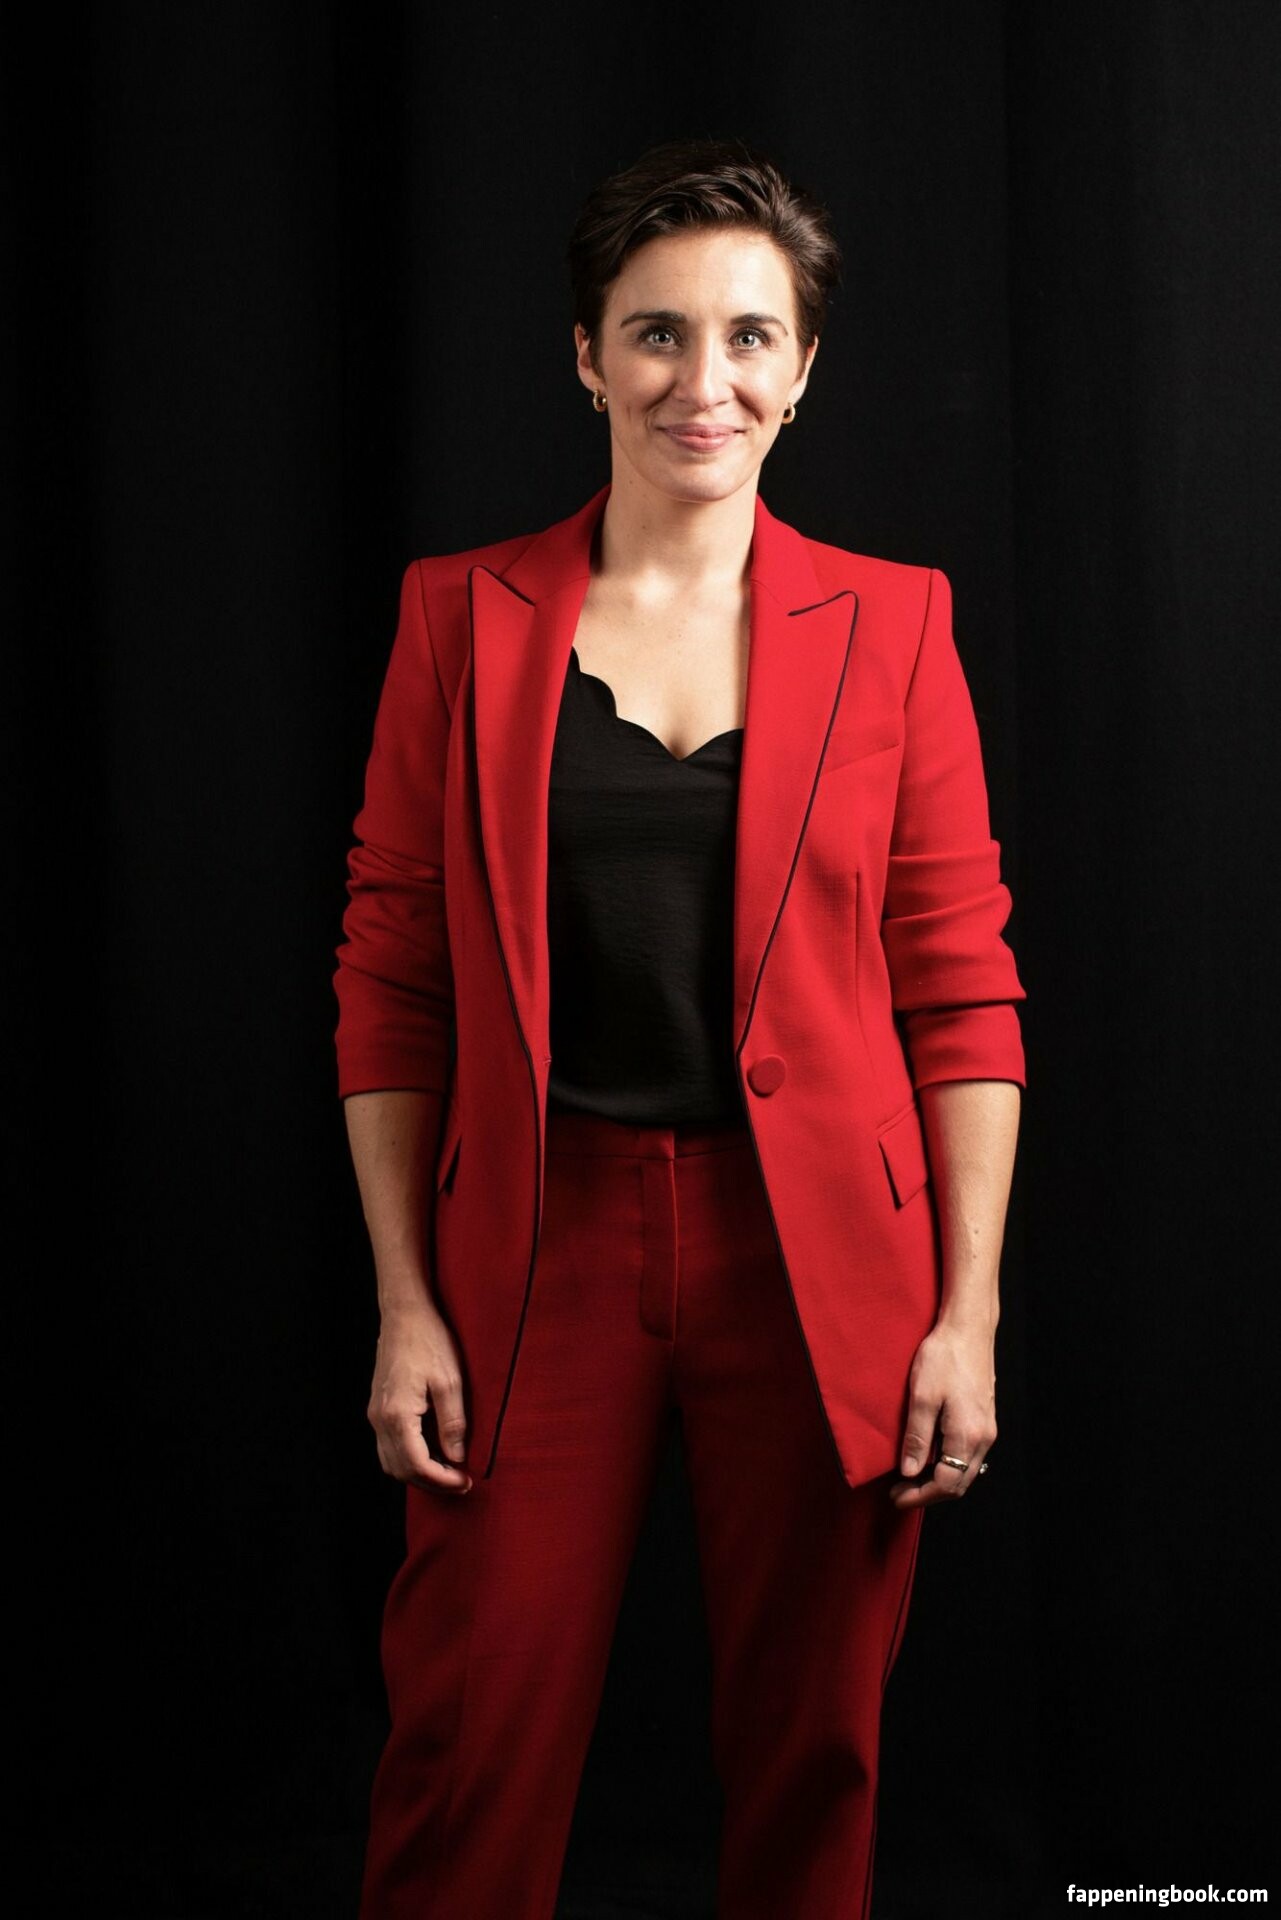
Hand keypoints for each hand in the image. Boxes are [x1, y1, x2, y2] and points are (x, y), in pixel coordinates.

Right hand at [368, 1300, 472, 1494]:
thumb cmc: (429, 1341)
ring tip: (448, 1472)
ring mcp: (375, 1414)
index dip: (442, 1481)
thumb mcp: (450, 1381)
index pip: (417, 1465)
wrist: (404, 1313)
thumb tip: (457, 1457)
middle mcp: (380, 1419)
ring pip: (391, 1462)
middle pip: (400, 1470)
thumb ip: (453, 1423)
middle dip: (431, 1483)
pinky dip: (408, 1459)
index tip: (465, 1482)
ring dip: (418, 1474)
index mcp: (397, 1414)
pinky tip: (431, 1453)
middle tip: (460, 1483)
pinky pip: (388, 1447)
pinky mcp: (377, 1408)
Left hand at [888, 1319, 995, 1509]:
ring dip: (939, 1480)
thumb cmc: (945, 1357)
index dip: (919, 1496)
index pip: (946, 1483)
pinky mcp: (984, 1418)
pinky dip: (949, 1464)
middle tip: (900, 1491)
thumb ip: (917, 1437)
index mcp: (968, 1435)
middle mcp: (984, 1437)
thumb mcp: (922, 1396)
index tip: (896, 1496)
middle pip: (959, 1483)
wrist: (969, 1328)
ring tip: (911, 1477)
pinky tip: (930, 1456)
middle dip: (929, 1493)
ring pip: (965, 1470)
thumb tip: (910, 1472)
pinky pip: (968, 1455)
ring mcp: (987, 1428)